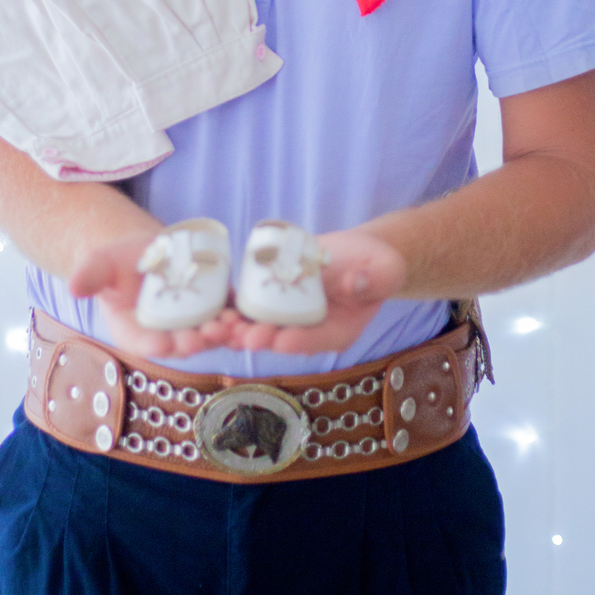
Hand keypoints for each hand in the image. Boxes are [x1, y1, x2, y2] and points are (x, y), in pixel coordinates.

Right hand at [67, 230, 241, 359]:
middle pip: (180, 343)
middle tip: (200, 337)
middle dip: (192, 342)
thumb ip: (90, 275)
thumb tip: (72, 286)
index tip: (162, 344)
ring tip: (228, 327)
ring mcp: (192, 323)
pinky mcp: (215, 308)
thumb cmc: (119, 261)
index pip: (144, 343)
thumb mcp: (101, 263)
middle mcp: (166, 334)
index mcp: (135, 331)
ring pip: (208, 334)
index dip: (153, 345)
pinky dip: (238, 319)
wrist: (148, 250)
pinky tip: (246, 314)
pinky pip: (228, 316)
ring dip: (220, 335)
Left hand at [227, 226, 407, 354]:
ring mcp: (287, 316)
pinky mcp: (271, 298)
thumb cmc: (377, 265)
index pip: (315, 339)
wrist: (358, 255)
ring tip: (213, 326)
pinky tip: (209, 305)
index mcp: (337, 332)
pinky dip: (230, 305)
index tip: (278, 339)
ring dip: (234, 327)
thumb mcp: (385, 270)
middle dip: (255, 337)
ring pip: (256, 325)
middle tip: (236, 335)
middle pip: (279, 337)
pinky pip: (248, 304)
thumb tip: (356, 281)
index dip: (296, 340)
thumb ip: (373, 279)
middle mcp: (307, 330)